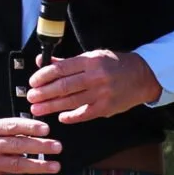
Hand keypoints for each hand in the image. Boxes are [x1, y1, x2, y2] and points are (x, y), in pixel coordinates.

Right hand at [0, 117, 56, 174]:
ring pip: (17, 165)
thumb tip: (31, 130)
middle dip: (41, 146)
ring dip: (39, 166)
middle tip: (58, 147)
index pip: (12, 126)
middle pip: (18, 145)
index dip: (31, 127)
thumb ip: (3, 130)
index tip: (47, 129)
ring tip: (55, 167)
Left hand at [27, 50, 161, 122]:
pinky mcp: (107, 107)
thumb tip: (43, 61)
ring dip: (51, 106)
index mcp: (90, 61)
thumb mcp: (93, 57)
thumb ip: (68, 62)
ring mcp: (102, 93)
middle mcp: (96, 77)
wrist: (143, 76)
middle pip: (63, 86)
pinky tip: (61, 117)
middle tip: (30, 97)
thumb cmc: (115, 65)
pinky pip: (84, 114)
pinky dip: (71, 117)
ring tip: (37, 109)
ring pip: (70, 101)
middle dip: (43, 93)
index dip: (43, 76)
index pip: (61, 69)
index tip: (33, 82)